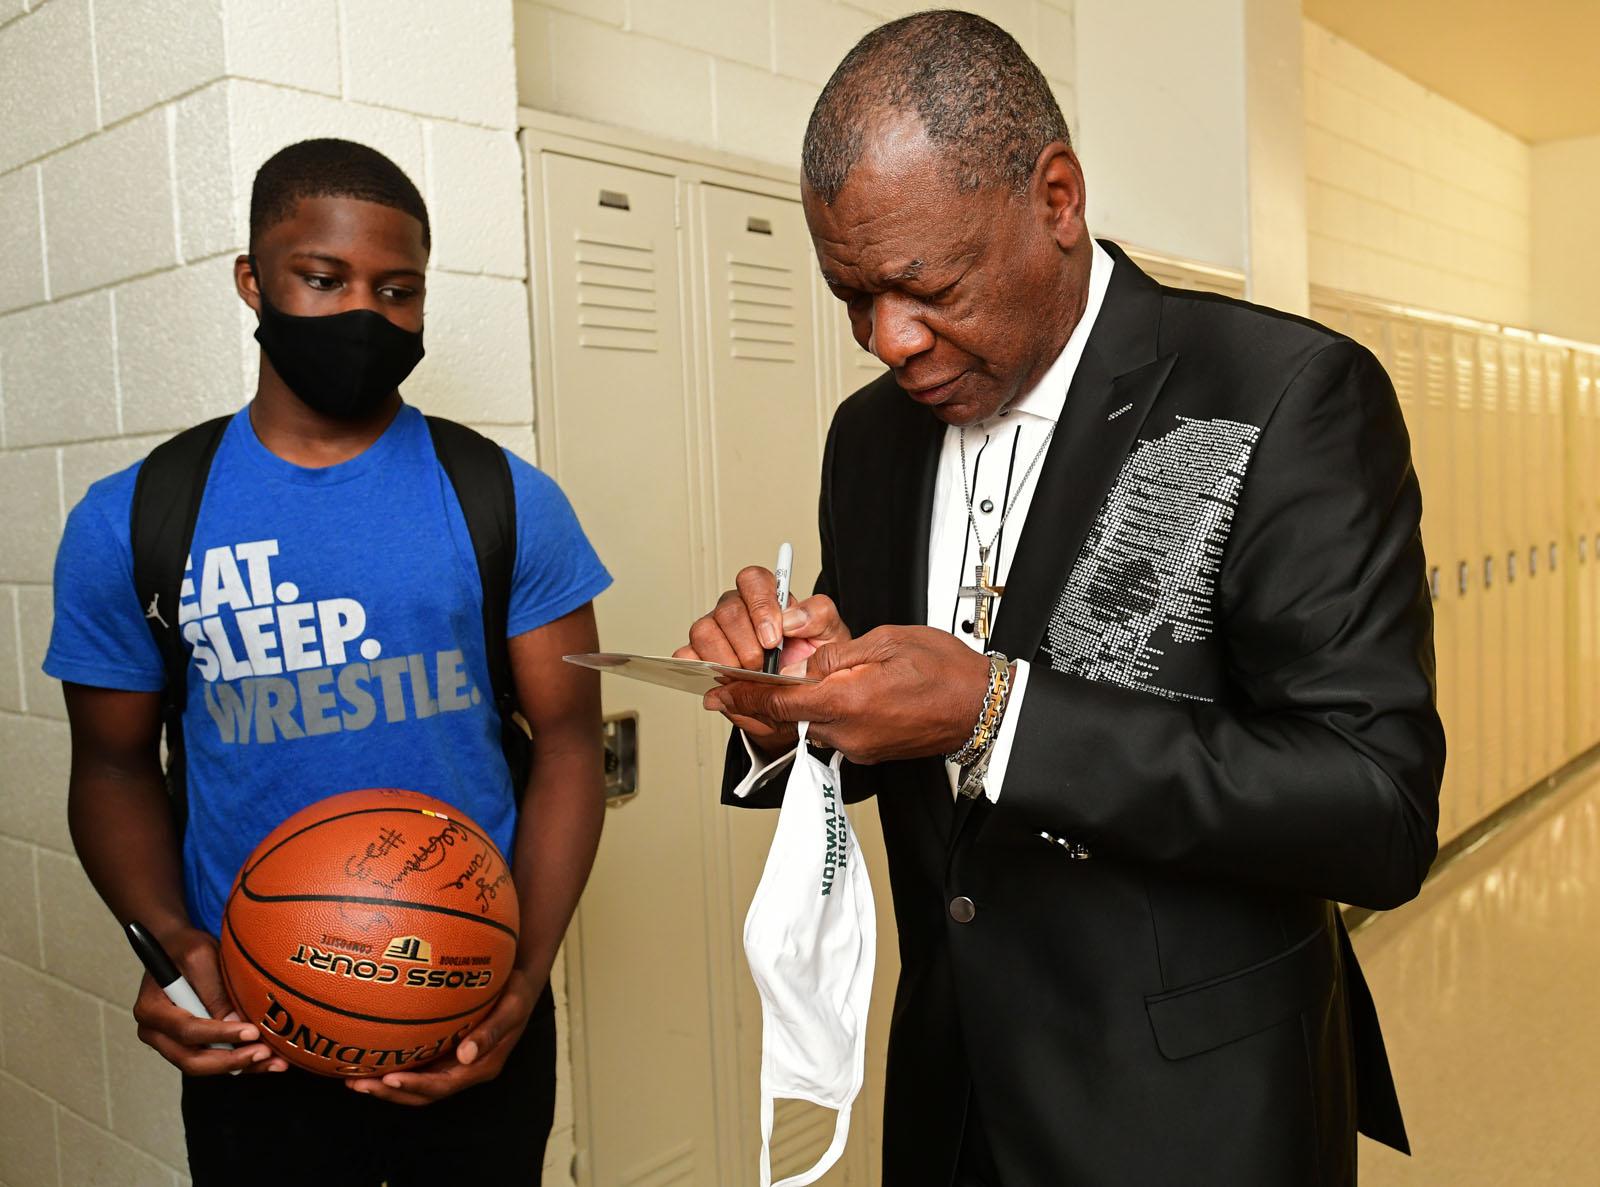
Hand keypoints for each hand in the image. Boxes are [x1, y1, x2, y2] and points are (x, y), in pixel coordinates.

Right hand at [133, 925, 286, 1074]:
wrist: (174, 948)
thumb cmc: (185, 948)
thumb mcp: (200, 958)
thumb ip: (213, 991)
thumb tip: (234, 1022)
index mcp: (151, 1010)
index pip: (187, 1031)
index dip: (220, 1035)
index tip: (251, 1032)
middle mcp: (155, 1032)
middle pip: (191, 1059)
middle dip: (230, 1061)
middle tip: (264, 1053)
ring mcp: (170, 1042)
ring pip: (204, 1065)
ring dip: (240, 1066)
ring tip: (274, 1062)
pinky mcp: (188, 1044)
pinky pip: (213, 1060)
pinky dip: (239, 1062)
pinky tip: (267, 1060)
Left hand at [344, 968, 537, 1104]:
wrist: (520, 981)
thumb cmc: (517, 990)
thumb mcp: (513, 1006)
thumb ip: (492, 1031)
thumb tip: (466, 1055)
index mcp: (481, 1066)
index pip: (443, 1086)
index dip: (415, 1086)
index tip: (390, 1078)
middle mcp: (463, 1070)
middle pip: (422, 1092)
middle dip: (389, 1091)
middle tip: (358, 1083)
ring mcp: (452, 1062)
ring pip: (416, 1082)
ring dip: (385, 1084)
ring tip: (353, 1078)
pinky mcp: (444, 1050)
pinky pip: (416, 1063)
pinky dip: (393, 1064)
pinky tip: (370, 1054)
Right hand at [675, 566, 850, 756]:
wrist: (798, 701)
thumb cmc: (813, 663)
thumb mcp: (830, 637)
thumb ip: (819, 616)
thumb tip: (790, 618)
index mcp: (767, 598)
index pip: (753, 580)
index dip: (760, 607)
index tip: (773, 638)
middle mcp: (737, 611)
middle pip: (727, 610)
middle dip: (746, 644)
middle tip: (762, 666)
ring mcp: (715, 633)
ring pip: (703, 630)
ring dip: (725, 658)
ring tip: (746, 677)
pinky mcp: (699, 658)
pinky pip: (685, 655)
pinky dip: (700, 668)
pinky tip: (724, 682)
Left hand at [706, 626, 992, 764]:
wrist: (981, 708)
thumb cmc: (945, 672)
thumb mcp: (886, 641)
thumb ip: (838, 655)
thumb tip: (805, 663)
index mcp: (848, 700)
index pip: (780, 702)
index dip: (746, 695)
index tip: (722, 690)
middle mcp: (849, 731)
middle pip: (790, 716)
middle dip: (767, 698)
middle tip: (741, 681)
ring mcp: (859, 746)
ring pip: (810, 724)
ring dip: (797, 706)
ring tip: (789, 684)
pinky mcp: (869, 751)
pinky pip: (833, 732)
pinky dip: (823, 714)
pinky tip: (830, 695)